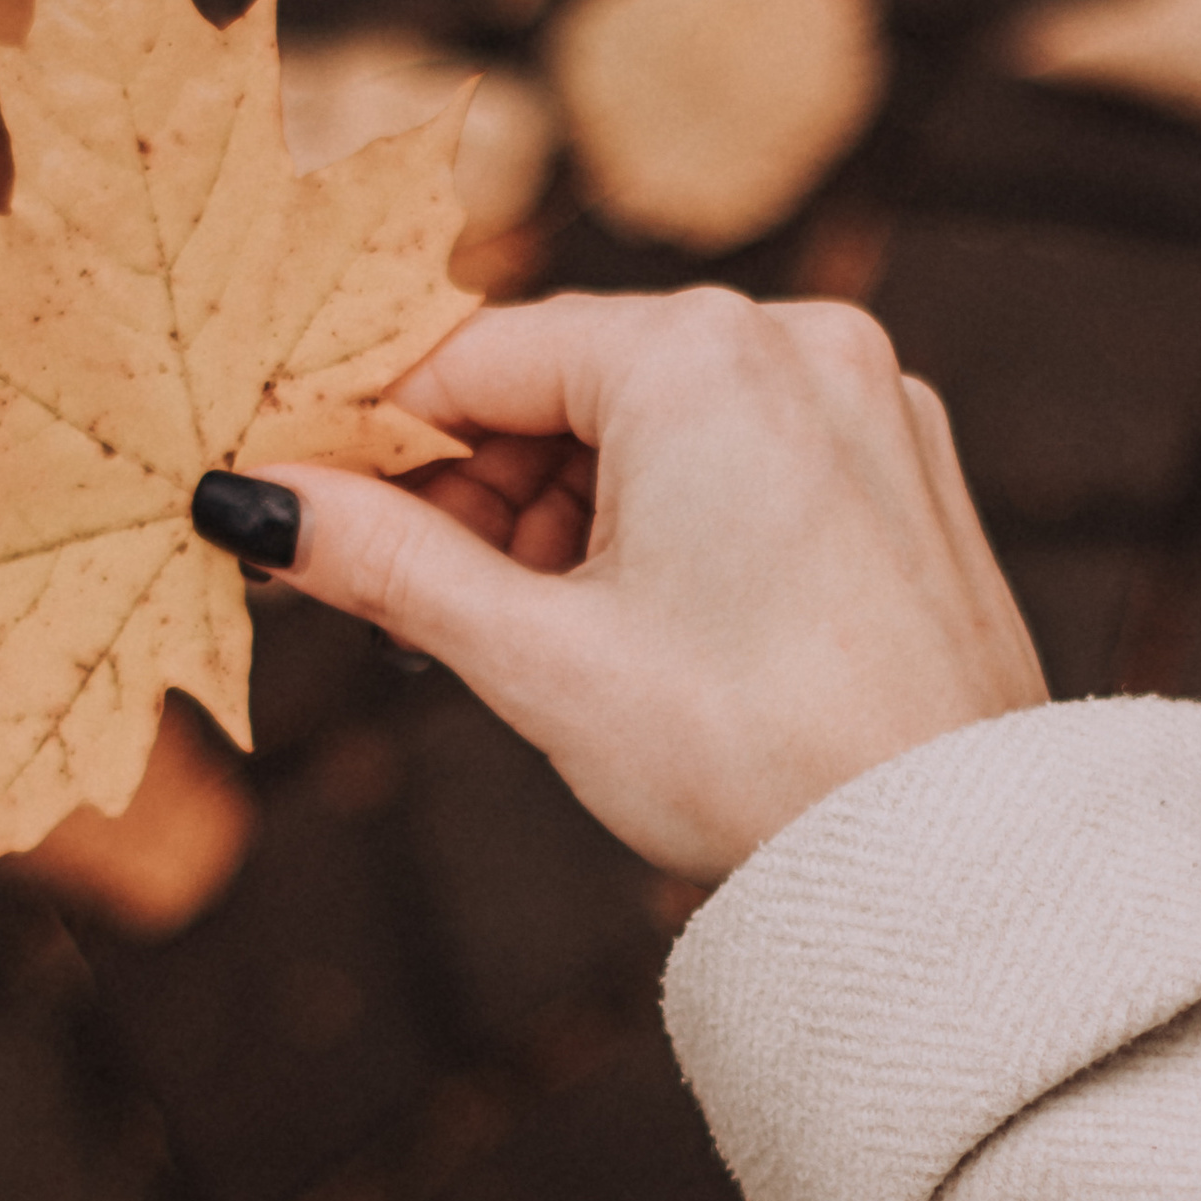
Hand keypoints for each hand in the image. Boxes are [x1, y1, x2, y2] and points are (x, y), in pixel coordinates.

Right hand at [259, 289, 1048, 878]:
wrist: (950, 861)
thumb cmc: (749, 756)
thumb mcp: (534, 656)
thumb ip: (384, 559)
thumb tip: (250, 503)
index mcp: (700, 352)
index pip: (476, 357)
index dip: (375, 437)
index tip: (302, 502)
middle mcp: (797, 339)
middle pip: (571, 384)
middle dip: (484, 490)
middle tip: (426, 606)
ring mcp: (867, 399)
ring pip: (658, 425)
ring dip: (574, 515)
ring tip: (551, 642)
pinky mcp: (904, 467)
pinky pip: (746, 457)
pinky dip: (671, 522)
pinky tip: (647, 630)